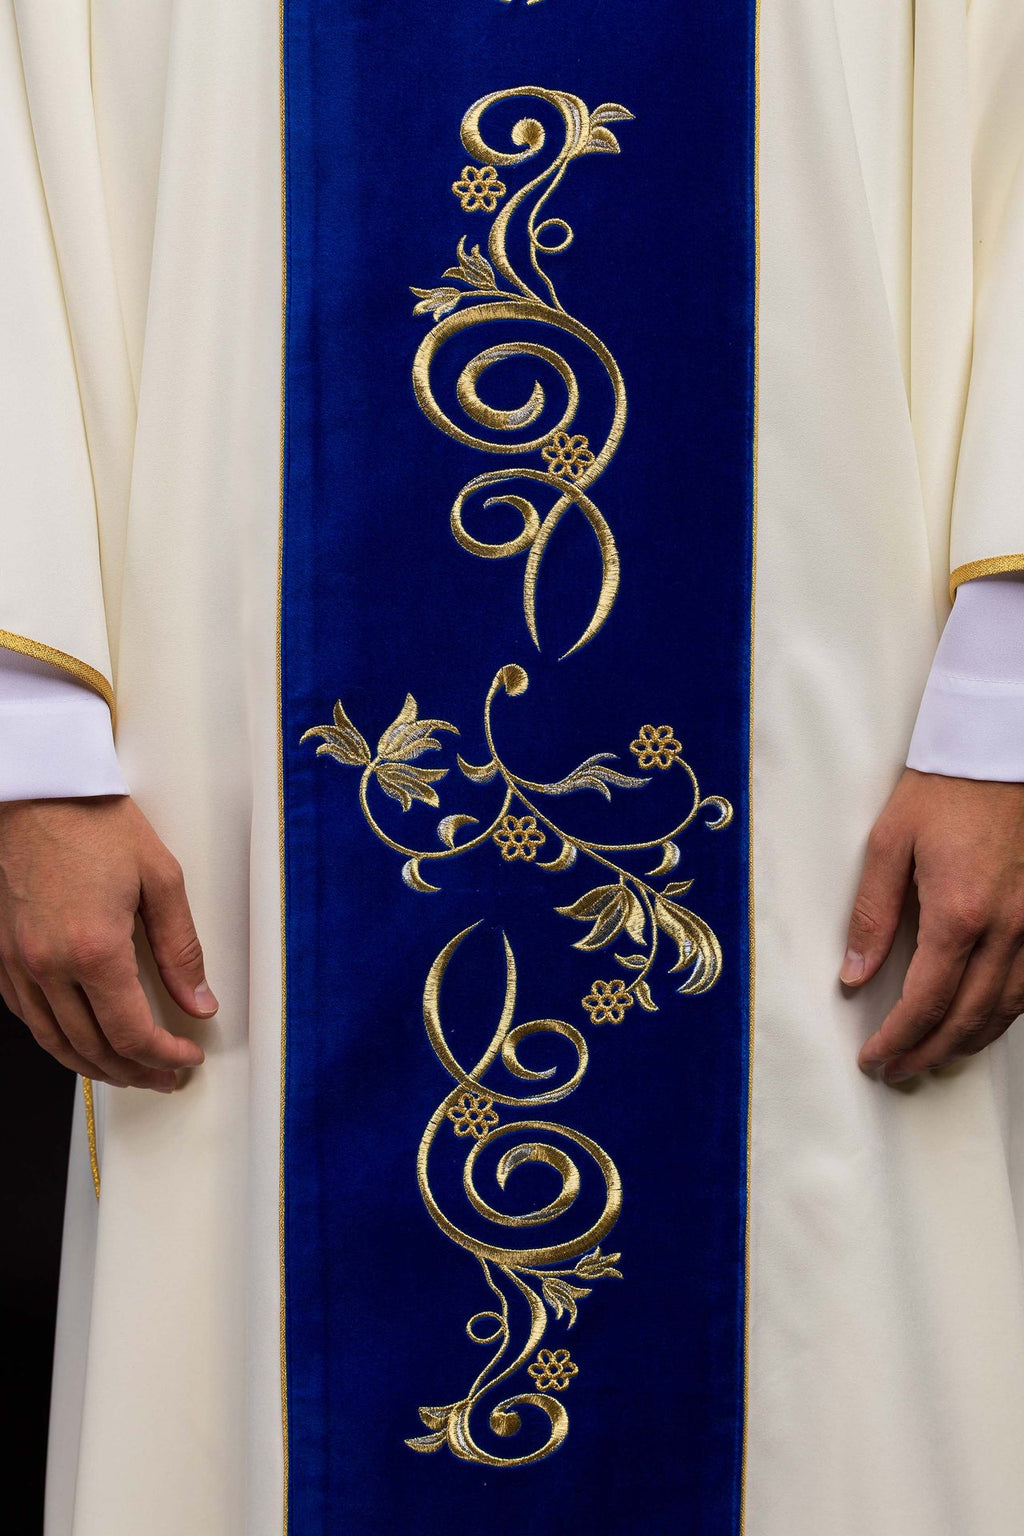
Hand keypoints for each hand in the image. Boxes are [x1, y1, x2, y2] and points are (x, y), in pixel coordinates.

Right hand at [0, 797, 216, 1091]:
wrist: (38, 789)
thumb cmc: (96, 821)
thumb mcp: (161, 878)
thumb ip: (182, 949)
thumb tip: (200, 1003)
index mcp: (93, 949)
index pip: (131, 1034)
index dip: (163, 1057)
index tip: (186, 1058)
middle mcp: (48, 965)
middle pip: (92, 1048)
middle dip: (134, 1072)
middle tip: (165, 1075)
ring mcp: (17, 963)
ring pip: (55, 1042)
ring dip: (95, 1066)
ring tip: (130, 1070)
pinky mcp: (2, 953)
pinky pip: (28, 1016)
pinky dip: (58, 1039)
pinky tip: (82, 1039)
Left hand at [842, 769, 1023, 1083]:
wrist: (1000, 752)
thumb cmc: (945, 790)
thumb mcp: (889, 844)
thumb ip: (872, 915)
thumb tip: (855, 975)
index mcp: (958, 914)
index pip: (925, 1002)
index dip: (897, 1039)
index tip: (875, 1058)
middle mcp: (1006, 930)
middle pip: (968, 1018)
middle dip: (928, 1052)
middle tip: (897, 1069)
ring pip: (1006, 1011)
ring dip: (967, 1043)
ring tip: (933, 1056)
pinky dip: (1002, 1016)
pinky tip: (980, 1022)